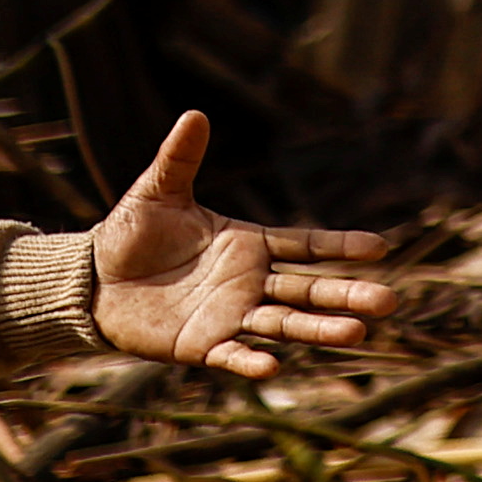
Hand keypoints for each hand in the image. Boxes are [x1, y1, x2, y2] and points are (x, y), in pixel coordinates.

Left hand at [82, 114, 394, 380]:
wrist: (92, 283)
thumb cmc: (130, 235)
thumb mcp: (156, 193)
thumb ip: (180, 159)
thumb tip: (195, 114)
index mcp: (249, 244)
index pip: (306, 245)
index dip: (342, 246)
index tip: (380, 248)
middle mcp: (251, 282)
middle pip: (309, 288)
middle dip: (347, 295)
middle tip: (389, 301)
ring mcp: (231, 315)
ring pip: (285, 323)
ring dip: (320, 329)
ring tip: (358, 333)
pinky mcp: (202, 345)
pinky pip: (233, 353)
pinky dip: (252, 361)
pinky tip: (273, 367)